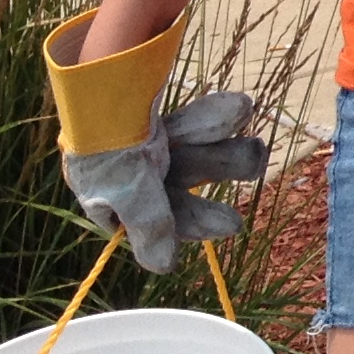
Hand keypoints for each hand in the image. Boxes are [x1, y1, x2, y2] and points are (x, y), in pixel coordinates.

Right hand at [64, 92, 266, 276]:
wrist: (97, 86)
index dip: (197, 222)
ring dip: (221, 136)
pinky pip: (195, 122)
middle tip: (256, 157)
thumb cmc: (110, 147)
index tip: (233, 225)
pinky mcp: (159, 119)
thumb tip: (164, 267)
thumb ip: (151, 225)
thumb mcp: (131, 192)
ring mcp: (150, 148)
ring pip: (200, 149)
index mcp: (117, 202)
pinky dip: (215, 114)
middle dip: (222, 165)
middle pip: (189, 179)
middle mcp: (136, 177)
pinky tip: (241, 104)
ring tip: (245, 111)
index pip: (162, 221)